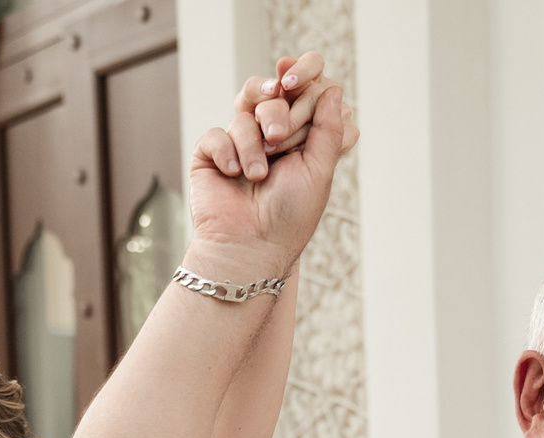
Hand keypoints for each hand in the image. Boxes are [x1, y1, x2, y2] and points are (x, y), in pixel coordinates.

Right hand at [186, 52, 358, 280]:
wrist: (250, 246)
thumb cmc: (290, 215)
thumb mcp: (319, 169)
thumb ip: (328, 127)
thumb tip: (333, 88)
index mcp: (297, 140)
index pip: (298, 96)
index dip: (298, 85)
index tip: (295, 84)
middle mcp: (267, 139)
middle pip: (270, 97)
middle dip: (277, 114)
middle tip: (280, 140)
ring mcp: (237, 146)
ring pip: (243, 115)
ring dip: (252, 145)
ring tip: (257, 176)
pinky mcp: (210, 156)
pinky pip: (216, 134)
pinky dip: (226, 152)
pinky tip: (232, 175)